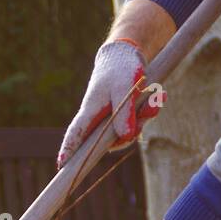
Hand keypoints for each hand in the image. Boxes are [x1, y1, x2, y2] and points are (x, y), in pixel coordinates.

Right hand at [58, 39, 160, 167]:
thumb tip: (126, 137)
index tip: (61, 166)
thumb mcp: (124, 89)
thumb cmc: (120, 69)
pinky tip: (160, 97)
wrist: (127, 54)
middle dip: (132, 133)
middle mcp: (98, 119)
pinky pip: (137, 122)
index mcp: (90, 111)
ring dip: (145, 118)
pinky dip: (149, 111)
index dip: (68, 151)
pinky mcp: (122, 114)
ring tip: (156, 99)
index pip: (76, 135)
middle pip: (109, 141)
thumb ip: (124, 114)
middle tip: (148, 111)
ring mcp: (110, 118)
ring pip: (126, 132)